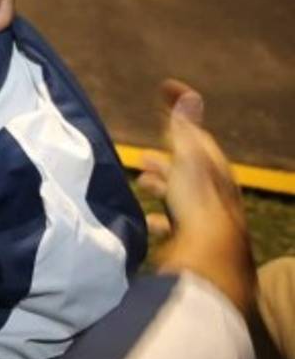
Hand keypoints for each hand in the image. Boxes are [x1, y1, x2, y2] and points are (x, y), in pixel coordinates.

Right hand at [141, 80, 255, 313]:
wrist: (206, 263)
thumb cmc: (197, 208)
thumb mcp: (190, 162)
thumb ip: (184, 131)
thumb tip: (187, 95)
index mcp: (216, 174)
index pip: (199, 139)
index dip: (180, 119)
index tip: (162, 103)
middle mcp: (215, 197)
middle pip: (189, 172)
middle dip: (165, 160)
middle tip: (143, 157)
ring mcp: (204, 221)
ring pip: (180, 198)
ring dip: (161, 188)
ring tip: (141, 184)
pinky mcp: (192, 244)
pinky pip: (174, 226)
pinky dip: (159, 218)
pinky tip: (149, 222)